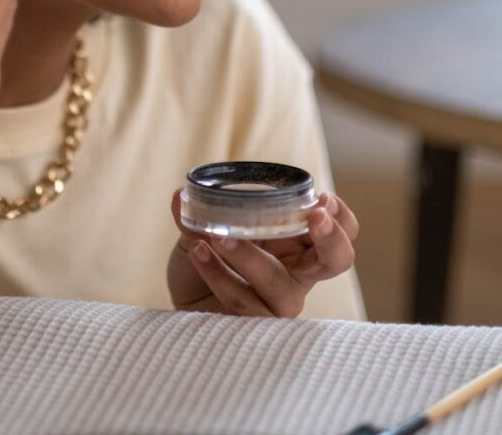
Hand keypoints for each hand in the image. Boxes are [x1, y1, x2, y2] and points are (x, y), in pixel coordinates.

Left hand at [167, 188, 357, 316]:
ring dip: (250, 257)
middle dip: (331, 238)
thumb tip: (181, 194)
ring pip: (280, 285)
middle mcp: (297, 274)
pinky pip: (242, 302)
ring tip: (218, 238)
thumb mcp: (205, 228)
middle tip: (313, 217)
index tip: (320, 201)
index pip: (341, 229)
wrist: (185, 303)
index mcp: (297, 243)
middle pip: (337, 259)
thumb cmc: (209, 260)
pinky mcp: (254, 327)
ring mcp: (278, 303)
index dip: (339, 216)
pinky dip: (218, 275)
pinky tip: (198, 253)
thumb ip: (199, 213)